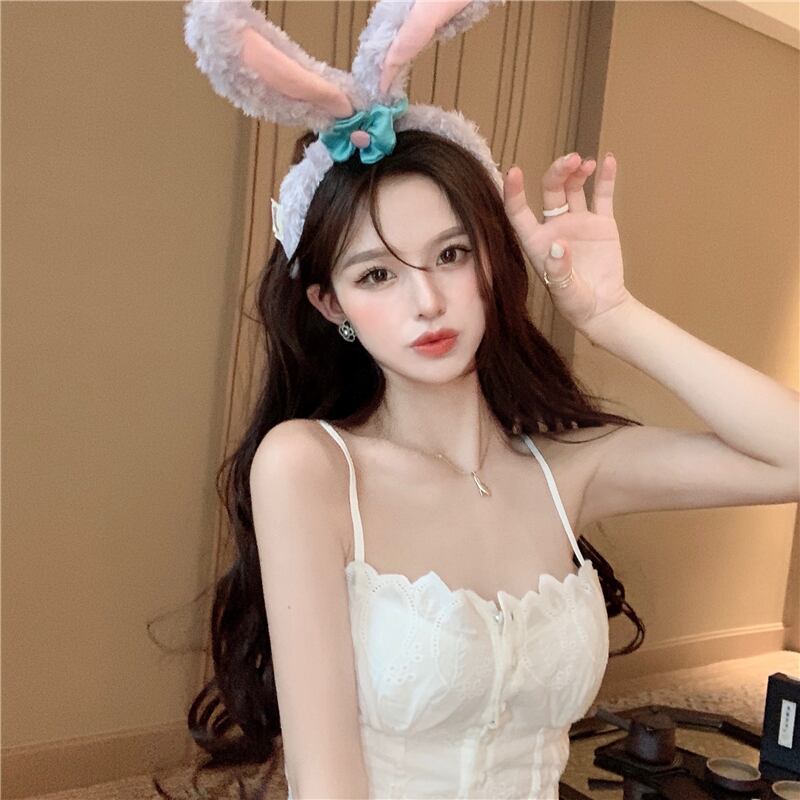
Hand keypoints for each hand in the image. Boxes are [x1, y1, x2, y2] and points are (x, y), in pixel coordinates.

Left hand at [503, 152, 634, 336]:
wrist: (603, 309)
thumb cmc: (576, 305)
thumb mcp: (565, 294)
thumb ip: (559, 271)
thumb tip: (558, 246)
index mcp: (537, 243)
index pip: (518, 213)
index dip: (514, 193)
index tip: (514, 171)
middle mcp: (554, 227)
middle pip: (550, 191)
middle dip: (558, 172)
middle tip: (572, 160)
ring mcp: (578, 223)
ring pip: (573, 188)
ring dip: (577, 172)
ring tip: (586, 162)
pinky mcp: (601, 224)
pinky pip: (602, 196)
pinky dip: (605, 178)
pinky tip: (608, 159)